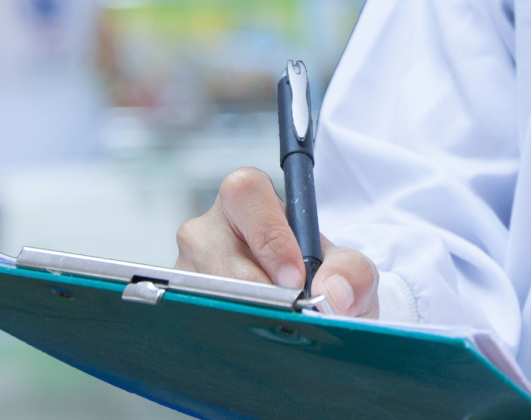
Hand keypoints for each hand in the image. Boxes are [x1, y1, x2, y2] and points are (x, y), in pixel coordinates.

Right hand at [174, 167, 379, 317]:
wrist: (308, 314)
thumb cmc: (321, 280)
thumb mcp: (349, 273)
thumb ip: (352, 272)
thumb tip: (332, 292)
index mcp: (250, 202)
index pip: (245, 193)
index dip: (268, 234)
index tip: (294, 277)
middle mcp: (211, 227)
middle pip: (212, 245)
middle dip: (252, 285)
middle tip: (282, 310)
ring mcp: (189, 264)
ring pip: (200, 285)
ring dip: (239, 310)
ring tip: (269, 326)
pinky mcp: (178, 299)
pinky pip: (192, 312)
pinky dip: (225, 329)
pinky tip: (247, 336)